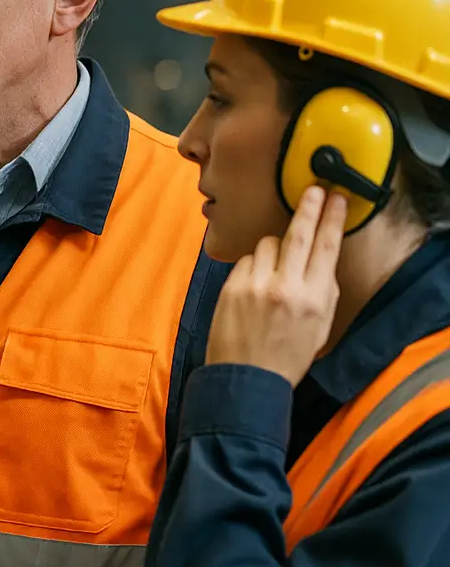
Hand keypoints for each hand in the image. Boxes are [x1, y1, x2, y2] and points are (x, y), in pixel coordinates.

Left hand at [205, 186, 349, 385]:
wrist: (247, 377)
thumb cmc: (288, 354)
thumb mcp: (321, 326)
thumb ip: (323, 290)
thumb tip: (321, 258)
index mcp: (314, 298)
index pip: (326, 247)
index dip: (331, 218)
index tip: (335, 197)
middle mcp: (286, 288)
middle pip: (298, 235)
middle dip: (307, 208)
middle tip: (313, 189)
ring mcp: (255, 285)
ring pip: (268, 245)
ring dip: (274, 251)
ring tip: (274, 276)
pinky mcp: (231, 287)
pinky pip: (246, 260)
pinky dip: (253, 267)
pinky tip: (254, 288)